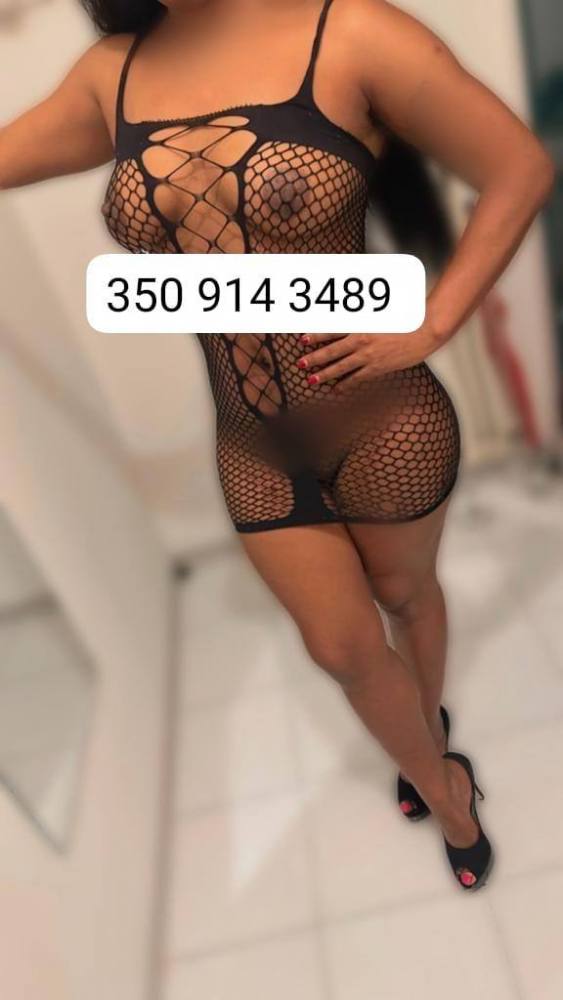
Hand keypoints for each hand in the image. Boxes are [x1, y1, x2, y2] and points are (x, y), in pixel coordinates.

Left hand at [296, 325, 437, 388]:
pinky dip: (345, 384)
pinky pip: (357, 378)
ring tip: (311, 380)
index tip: (302, 340)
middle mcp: (361, 340)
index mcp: (360, 324)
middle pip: (332, 350)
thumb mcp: (380, 314)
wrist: (424, 330)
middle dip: (314, 358)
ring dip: (325, 373)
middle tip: (300, 364)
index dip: (316, 335)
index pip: (332, 330)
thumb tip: (348, 322)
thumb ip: (362, 319)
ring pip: (341, 366)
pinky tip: (336, 389)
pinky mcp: (378, 367)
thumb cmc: (404, 319)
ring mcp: (369, 355)